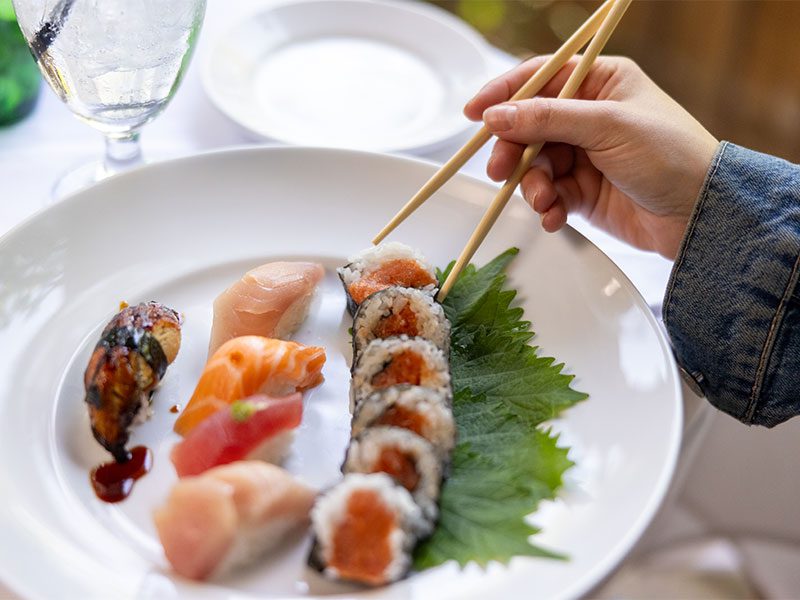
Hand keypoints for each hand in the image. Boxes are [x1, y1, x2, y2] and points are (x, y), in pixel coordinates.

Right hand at [465, 56, 718, 258]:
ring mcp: (584, 155)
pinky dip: (546, 206)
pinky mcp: (582, 191)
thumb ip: (547, 118)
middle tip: (500, 170)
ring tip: (544, 200)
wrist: (699, 214)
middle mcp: (589, 116)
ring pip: (534, 164)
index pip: (540, 78)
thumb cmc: (671, 156)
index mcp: (601, 83)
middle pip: (529, 126)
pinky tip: (555, 215)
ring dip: (532, 184)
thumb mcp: (607, 126)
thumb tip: (496, 115)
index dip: (504, 93)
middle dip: (513, 150)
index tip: (474, 113)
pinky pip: (549, 193)